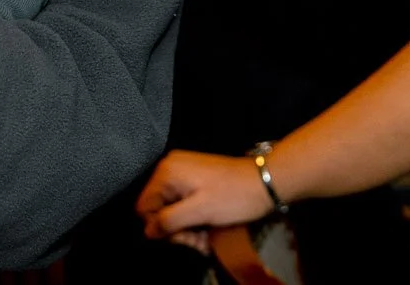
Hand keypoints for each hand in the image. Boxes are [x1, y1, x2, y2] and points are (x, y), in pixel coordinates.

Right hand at [136, 150, 274, 250]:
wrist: (265, 181)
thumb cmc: (233, 197)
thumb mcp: (200, 212)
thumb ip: (169, 221)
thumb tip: (147, 231)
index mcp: (167, 173)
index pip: (144, 207)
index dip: (160, 227)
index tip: (184, 238)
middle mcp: (171, 168)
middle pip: (159, 208)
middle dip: (177, 229)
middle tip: (198, 242)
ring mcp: (184, 171)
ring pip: (173, 208)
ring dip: (188, 227)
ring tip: (206, 239)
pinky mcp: (196, 178)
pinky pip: (185, 202)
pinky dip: (194, 217)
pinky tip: (208, 228)